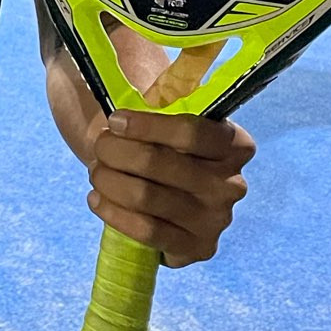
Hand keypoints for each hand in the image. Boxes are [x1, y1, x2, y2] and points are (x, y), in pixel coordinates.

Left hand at [86, 112, 253, 268]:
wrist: (165, 190)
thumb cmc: (164, 144)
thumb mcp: (166, 116)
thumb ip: (152, 102)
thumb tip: (113, 82)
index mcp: (235, 144)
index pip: (192, 132)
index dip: (146, 126)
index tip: (114, 120)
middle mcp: (233, 184)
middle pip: (161, 164)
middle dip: (118, 152)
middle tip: (100, 146)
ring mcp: (217, 220)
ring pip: (148, 197)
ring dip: (109, 181)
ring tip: (95, 171)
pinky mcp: (198, 248)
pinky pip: (147, 232)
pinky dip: (114, 213)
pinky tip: (97, 199)